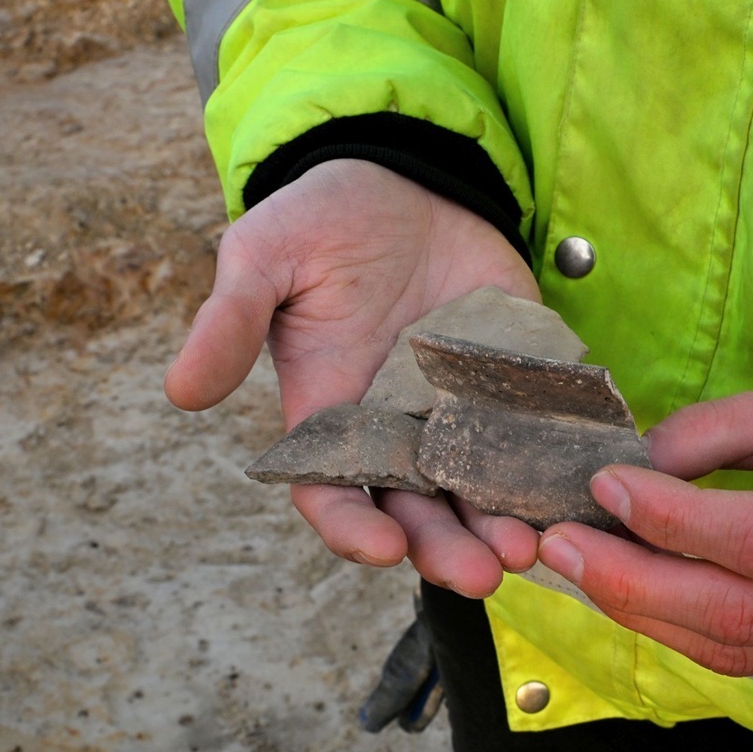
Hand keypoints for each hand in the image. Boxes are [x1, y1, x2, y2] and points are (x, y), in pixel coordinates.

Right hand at [166, 159, 540, 595]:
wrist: (404, 179)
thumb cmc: (322, 221)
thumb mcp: (265, 259)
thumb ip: (230, 323)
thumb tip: (181, 392)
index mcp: (332, 416)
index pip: (334, 494)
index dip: (354, 528)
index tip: (384, 547)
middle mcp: (397, 430)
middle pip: (417, 512)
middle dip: (446, 548)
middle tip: (483, 572)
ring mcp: (460, 411)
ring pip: (479, 490)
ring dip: (501, 524)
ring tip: (529, 545)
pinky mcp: (513, 382)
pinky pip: (533, 435)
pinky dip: (550, 467)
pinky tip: (571, 486)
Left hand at [537, 374, 752, 674]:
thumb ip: (720, 429)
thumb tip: (629, 471)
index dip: (677, 522)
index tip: (606, 485)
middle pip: (744, 613)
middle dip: (635, 582)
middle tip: (560, 543)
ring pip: (736, 650)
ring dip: (643, 612)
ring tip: (579, 565)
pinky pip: (747, 659)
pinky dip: (678, 627)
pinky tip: (631, 589)